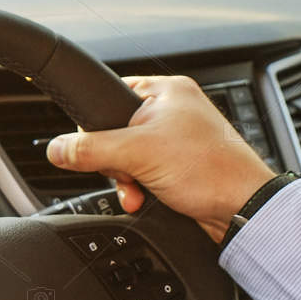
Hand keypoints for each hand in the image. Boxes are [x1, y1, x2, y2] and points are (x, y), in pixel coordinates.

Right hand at [46, 76, 276, 241]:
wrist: (244, 209)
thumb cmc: (210, 170)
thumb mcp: (137, 155)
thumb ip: (90, 150)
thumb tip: (56, 149)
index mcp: (165, 91)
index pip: (109, 95)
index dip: (95, 124)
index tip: (91, 145)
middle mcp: (173, 110)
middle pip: (113, 132)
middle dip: (114, 162)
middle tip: (126, 172)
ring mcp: (177, 139)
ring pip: (127, 156)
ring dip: (125, 179)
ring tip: (137, 190)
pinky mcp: (180, 165)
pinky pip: (143, 172)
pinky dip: (139, 188)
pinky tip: (144, 198)